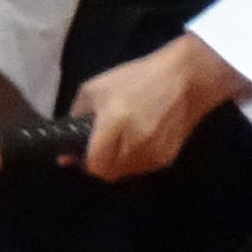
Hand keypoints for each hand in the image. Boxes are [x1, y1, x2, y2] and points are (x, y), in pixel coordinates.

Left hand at [74, 31, 250, 180]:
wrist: (187, 79)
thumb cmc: (137, 78)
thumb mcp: (96, 88)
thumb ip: (76, 117)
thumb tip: (65, 152)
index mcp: (115, 123)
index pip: (94, 165)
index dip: (84, 162)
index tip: (81, 152)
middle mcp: (134, 144)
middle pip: (108, 173)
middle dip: (99, 163)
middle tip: (99, 146)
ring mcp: (153, 154)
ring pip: (125, 173)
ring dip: (117, 162)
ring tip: (121, 140)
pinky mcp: (167, 159)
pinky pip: (142, 168)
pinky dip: (134, 160)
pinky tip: (139, 139)